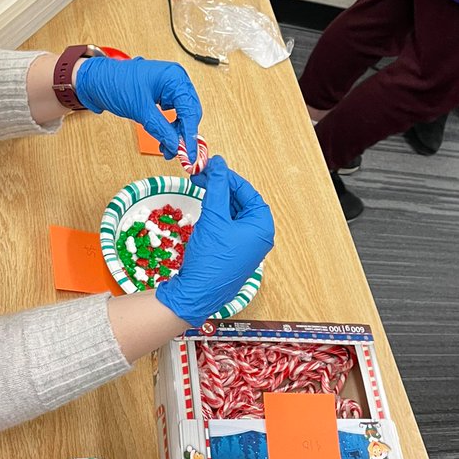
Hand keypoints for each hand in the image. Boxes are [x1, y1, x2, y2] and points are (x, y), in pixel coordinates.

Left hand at [74, 56, 200, 159]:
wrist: (96, 80)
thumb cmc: (114, 83)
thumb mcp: (140, 110)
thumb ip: (161, 128)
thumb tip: (176, 145)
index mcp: (174, 77)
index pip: (190, 109)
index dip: (190, 134)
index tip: (189, 153)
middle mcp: (176, 80)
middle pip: (190, 112)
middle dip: (184, 134)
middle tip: (179, 153)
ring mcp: (170, 87)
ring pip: (183, 115)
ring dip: (176, 133)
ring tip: (167, 149)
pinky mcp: (163, 95)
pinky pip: (173, 113)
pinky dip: (169, 127)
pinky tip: (165, 139)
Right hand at [157, 156, 274, 326]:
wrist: (196, 294)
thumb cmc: (211, 258)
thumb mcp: (214, 218)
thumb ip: (217, 188)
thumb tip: (219, 164)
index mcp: (262, 226)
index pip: (247, 192)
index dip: (228, 177)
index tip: (211, 167)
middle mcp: (258, 236)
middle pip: (241, 202)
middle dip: (221, 188)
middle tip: (200, 177)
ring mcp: (246, 246)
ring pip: (233, 214)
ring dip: (217, 201)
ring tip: (199, 189)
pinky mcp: (233, 253)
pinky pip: (227, 227)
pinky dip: (216, 216)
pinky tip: (203, 209)